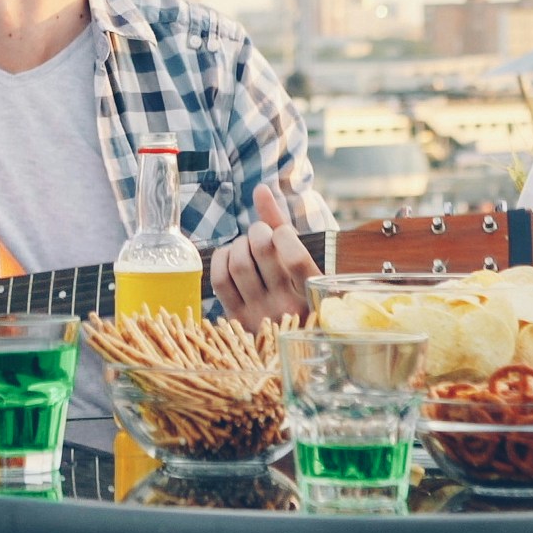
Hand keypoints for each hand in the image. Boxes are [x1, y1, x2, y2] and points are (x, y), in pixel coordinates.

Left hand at [211, 182, 318, 323]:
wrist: (284, 344)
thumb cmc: (295, 292)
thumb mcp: (299, 262)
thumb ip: (280, 224)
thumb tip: (260, 188)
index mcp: (312, 294)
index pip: (296, 258)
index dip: (283, 234)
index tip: (281, 233)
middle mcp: (286, 306)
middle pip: (262, 251)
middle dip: (257, 231)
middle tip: (260, 234)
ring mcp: (259, 314)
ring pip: (238, 263)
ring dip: (239, 244)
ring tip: (247, 247)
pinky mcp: (236, 319)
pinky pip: (219, 279)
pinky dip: (222, 257)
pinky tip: (231, 257)